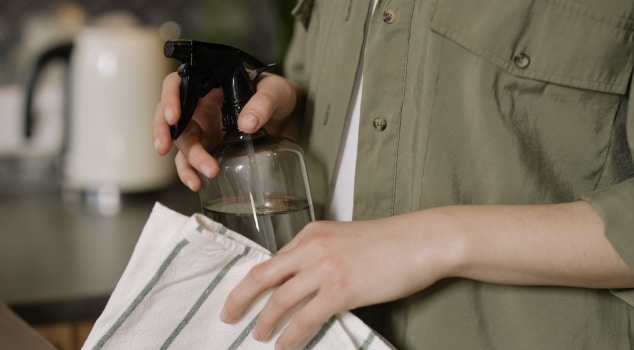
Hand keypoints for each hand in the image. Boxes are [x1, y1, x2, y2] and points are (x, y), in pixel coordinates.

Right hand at [152, 72, 298, 190]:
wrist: (286, 114)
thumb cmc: (276, 94)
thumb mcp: (276, 91)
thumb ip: (263, 102)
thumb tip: (246, 123)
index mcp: (208, 83)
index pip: (178, 84)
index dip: (169, 98)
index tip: (173, 116)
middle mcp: (199, 105)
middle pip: (170, 116)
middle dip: (164, 132)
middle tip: (163, 147)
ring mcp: (202, 128)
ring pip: (182, 142)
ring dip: (187, 160)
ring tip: (201, 177)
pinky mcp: (208, 147)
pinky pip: (191, 161)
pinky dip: (190, 173)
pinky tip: (198, 183)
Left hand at [220, 213, 460, 348]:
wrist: (421, 241)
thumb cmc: (389, 241)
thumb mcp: (345, 238)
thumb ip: (320, 253)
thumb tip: (303, 280)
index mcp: (311, 233)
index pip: (273, 260)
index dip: (254, 281)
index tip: (242, 295)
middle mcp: (311, 248)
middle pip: (262, 276)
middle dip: (240, 298)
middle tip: (228, 315)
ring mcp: (324, 269)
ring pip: (279, 300)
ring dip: (264, 321)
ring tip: (258, 335)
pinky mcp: (340, 290)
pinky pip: (305, 318)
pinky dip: (290, 335)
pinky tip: (283, 345)